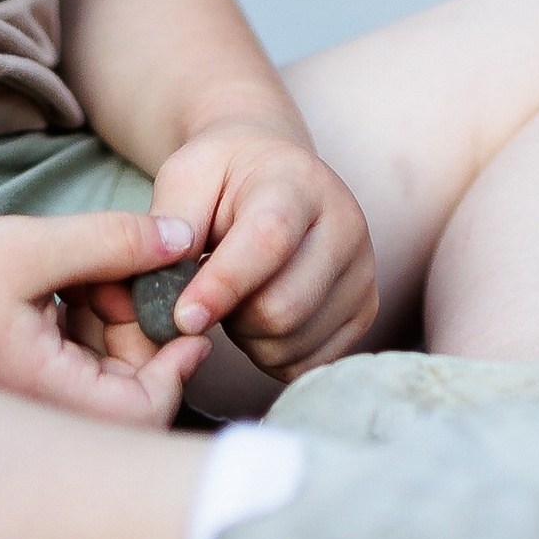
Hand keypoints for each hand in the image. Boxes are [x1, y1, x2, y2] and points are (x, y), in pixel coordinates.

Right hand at [0, 203, 208, 427]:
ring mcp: (16, 397)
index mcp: (41, 395)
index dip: (177, 367)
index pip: (143, 413)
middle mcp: (31, 410)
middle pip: (125, 397)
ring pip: (96, 376)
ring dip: (111, 326)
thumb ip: (112, 242)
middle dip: (143, 335)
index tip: (191, 316)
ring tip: (96, 272)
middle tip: (137, 276)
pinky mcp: (5, 376)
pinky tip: (69, 281)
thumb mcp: (32, 245)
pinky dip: (79, 326)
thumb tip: (183, 238)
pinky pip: (65, 364)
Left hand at [121, 118, 377, 385]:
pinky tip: (260, 317)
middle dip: (230, 316)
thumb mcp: (186, 176)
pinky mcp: (366, 309)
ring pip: (294, 343)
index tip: (182, 318)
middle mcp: (345, 224)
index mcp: (298, 181)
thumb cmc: (223, 179)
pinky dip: (273, 355)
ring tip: (236, 298)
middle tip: (207, 294)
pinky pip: (310, 363)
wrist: (274, 174)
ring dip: (248, 338)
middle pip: (283, 308)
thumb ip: (173, 222)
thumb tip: (172, 278)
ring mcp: (363, 270)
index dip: (223, 286)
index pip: (268, 242)